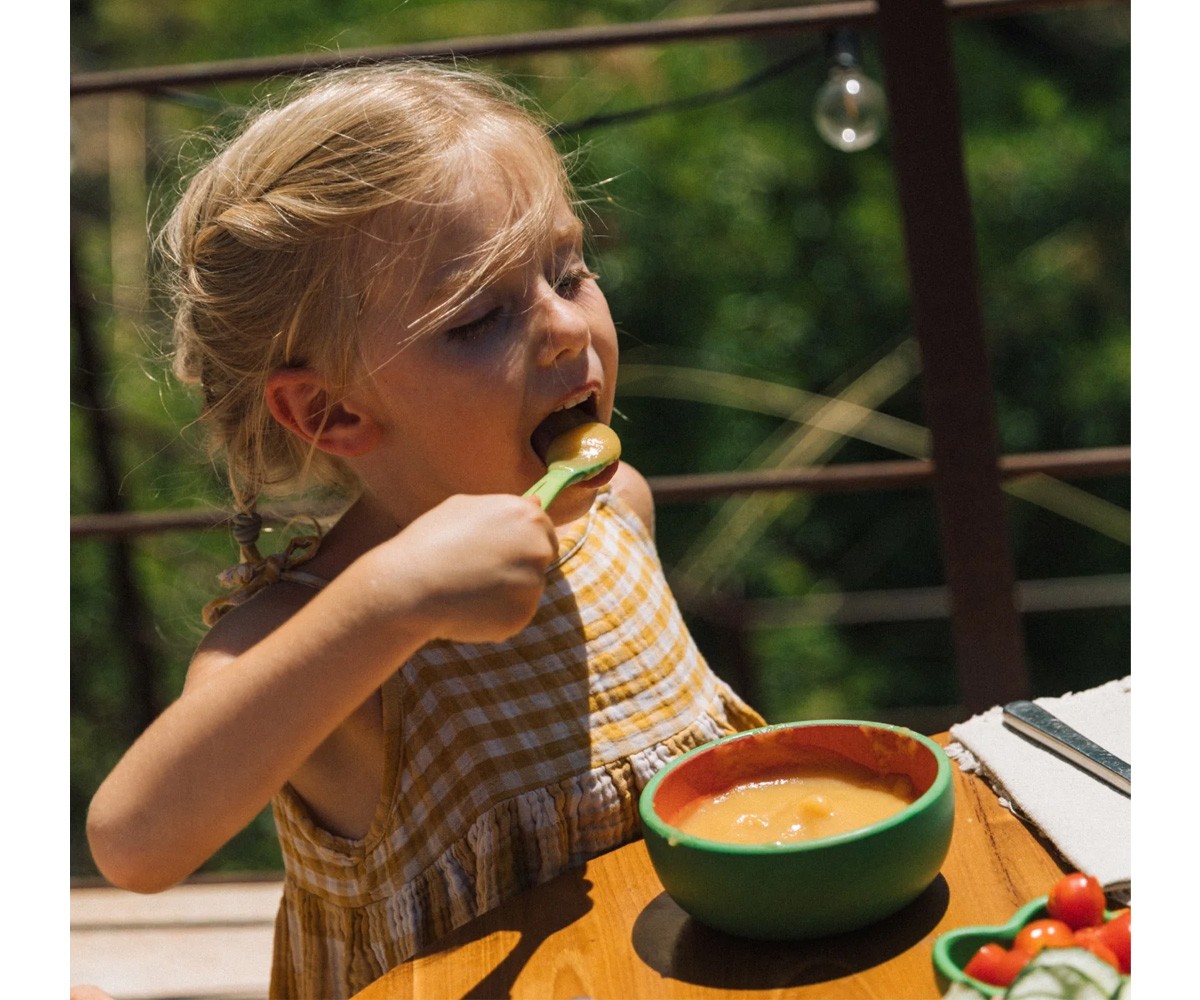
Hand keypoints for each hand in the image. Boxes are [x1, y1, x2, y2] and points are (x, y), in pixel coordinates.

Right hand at [374, 494, 557, 643]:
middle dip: (518, 566)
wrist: (409, 586)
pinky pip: (515, 615)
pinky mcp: (523, 614)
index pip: (544, 531)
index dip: (521, 542)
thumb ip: (504, 507)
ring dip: (505, 592)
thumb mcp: (464, 508)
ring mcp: (533, 583)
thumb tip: (537, 502)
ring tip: (468, 589)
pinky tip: (469, 608)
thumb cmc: (431, 542)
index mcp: (526, 516)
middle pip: (540, 560)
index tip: (499, 551)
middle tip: (480, 572)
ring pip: (526, 590)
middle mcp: (537, 547)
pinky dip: (497, 616)